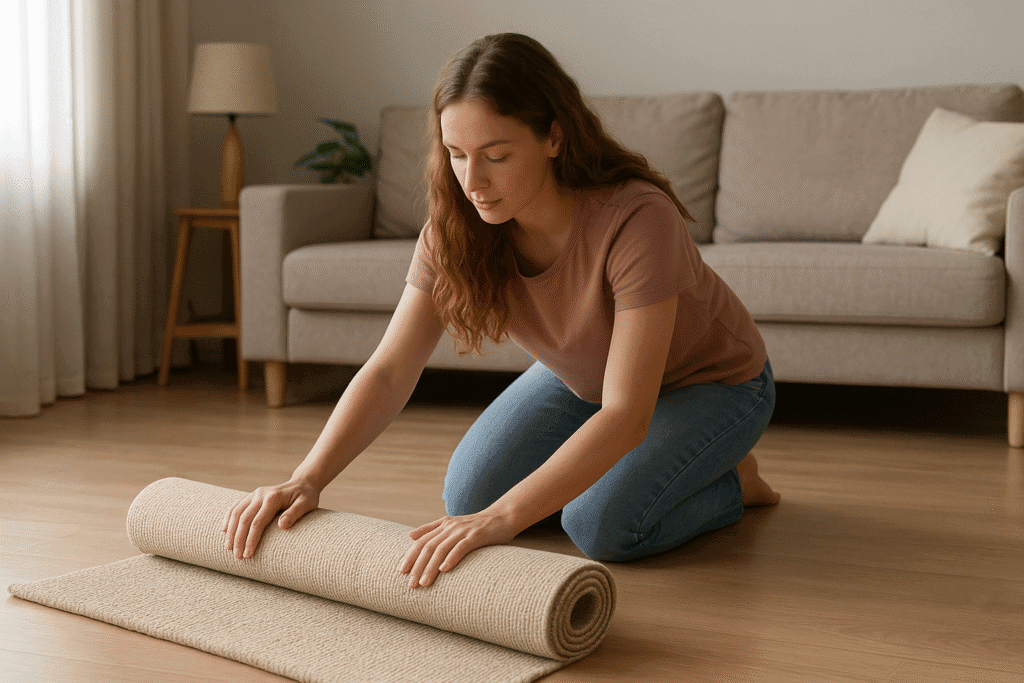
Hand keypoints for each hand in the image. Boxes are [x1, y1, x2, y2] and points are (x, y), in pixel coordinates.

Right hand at [222, 478, 320, 558]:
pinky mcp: (252, 496)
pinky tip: (224, 530)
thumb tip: (282, 526)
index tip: (248, 555)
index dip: (251, 539)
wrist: (303, 484)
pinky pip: (235, 506)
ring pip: (236, 512)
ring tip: (228, 548)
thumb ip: (294, 514)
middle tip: (237, 557)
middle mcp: (260, 494)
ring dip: (230, 531)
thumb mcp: (306, 504)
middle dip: (238, 539)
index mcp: (273, 497)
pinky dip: (228, 518)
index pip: (257, 522)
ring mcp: (255, 494)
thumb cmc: (306, 497)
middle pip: (243, 518)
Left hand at [397, 511, 517, 587]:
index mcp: (443, 525)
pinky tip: (444, 570)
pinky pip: (461, 547)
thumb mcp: (452, 524)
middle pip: (428, 547)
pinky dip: (451, 558)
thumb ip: (431, 529)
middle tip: (411, 585)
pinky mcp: (476, 536)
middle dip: (417, 566)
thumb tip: (410, 536)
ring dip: (430, 567)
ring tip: (424, 583)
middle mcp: (450, 527)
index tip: (401, 572)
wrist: (503, 517)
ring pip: (441, 549)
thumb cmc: (477, 526)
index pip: (421, 542)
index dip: (410, 556)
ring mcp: (463, 531)